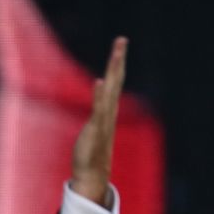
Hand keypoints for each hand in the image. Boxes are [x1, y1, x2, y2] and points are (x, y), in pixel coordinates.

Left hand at [70, 36, 126, 208]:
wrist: (92, 174)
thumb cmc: (91, 151)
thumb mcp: (93, 125)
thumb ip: (97, 110)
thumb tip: (98, 95)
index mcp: (108, 109)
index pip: (114, 81)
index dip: (117, 63)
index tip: (120, 45)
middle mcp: (109, 112)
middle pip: (115, 81)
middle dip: (117, 60)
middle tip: (122, 40)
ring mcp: (103, 120)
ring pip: (110, 92)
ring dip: (112, 73)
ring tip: (116, 54)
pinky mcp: (96, 130)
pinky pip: (99, 110)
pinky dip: (100, 96)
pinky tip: (100, 81)